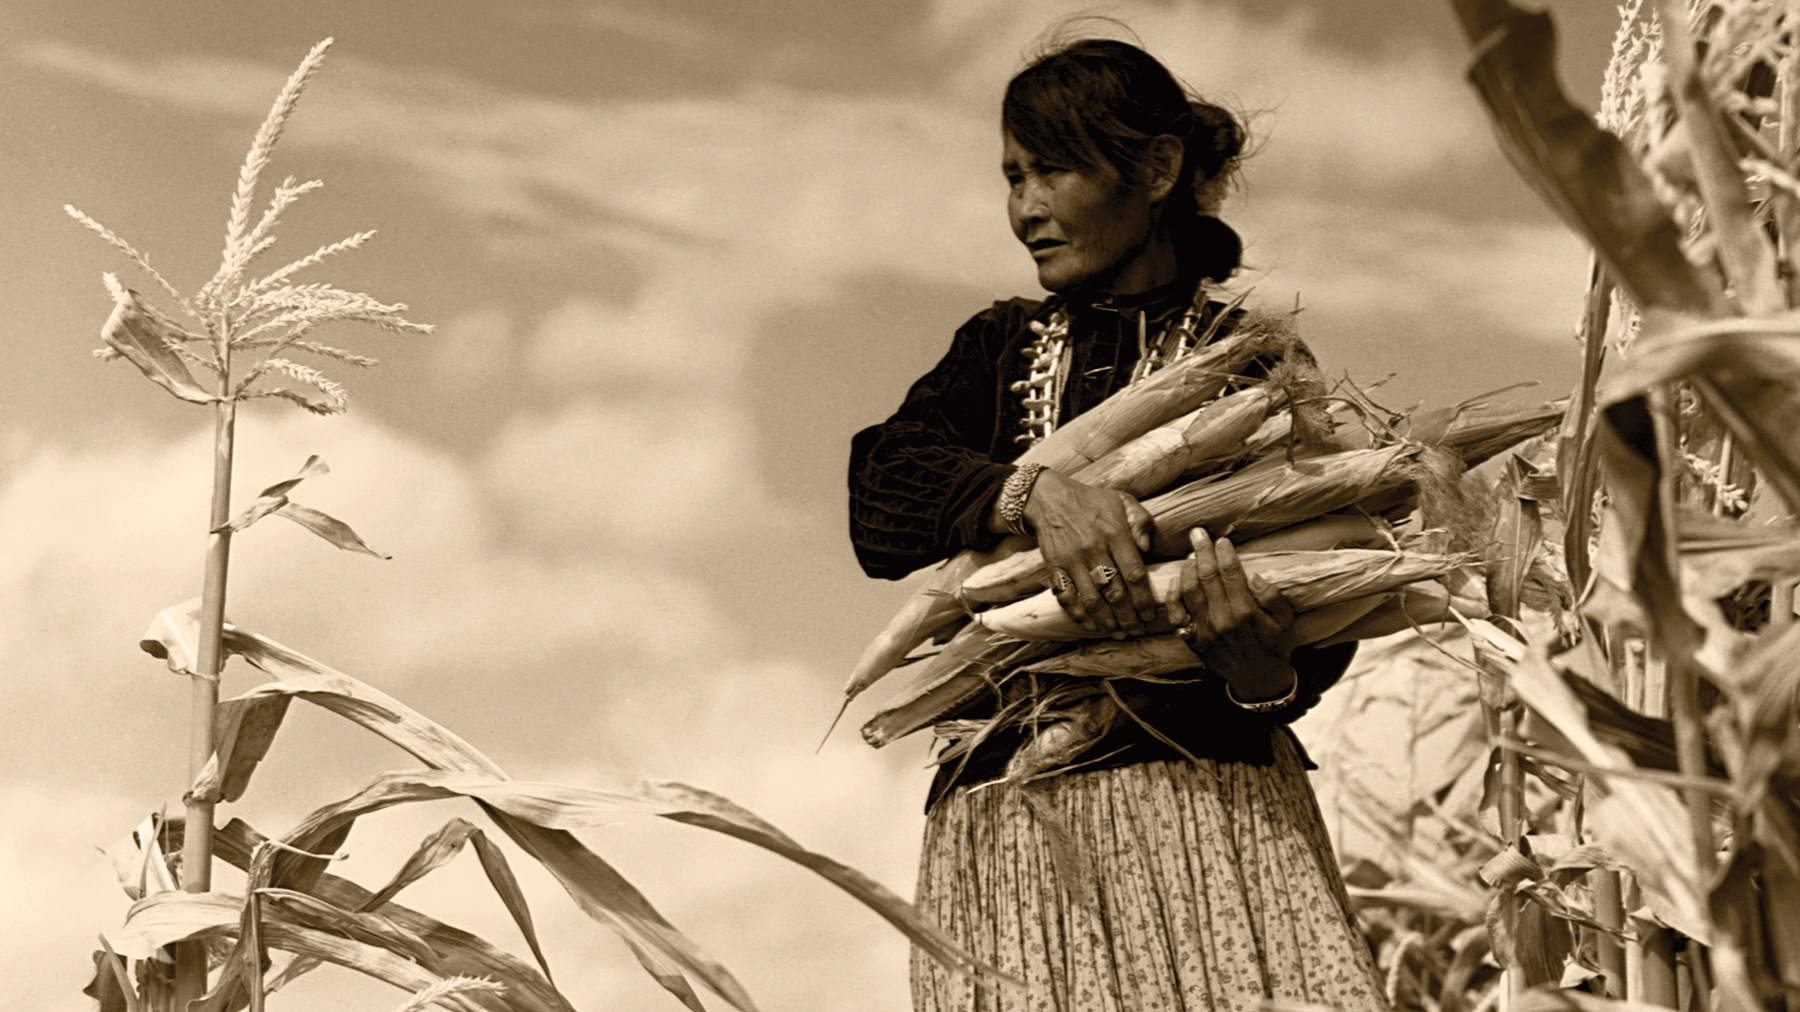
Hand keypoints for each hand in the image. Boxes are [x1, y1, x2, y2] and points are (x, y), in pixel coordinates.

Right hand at [1023, 469, 1156, 636]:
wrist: (1050, 498)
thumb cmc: (1092, 501)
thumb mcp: (1123, 500)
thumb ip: (1141, 521)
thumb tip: (1147, 549)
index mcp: (1114, 534)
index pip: (1134, 574)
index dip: (1144, 599)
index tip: (1149, 614)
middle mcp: (1093, 549)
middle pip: (1115, 593)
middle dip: (1128, 618)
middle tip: (1137, 631)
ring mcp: (1071, 561)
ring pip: (1091, 600)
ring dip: (1106, 621)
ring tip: (1118, 632)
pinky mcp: (1054, 567)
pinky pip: (1066, 597)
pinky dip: (1078, 615)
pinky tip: (1091, 625)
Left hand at [1162, 528, 1299, 700]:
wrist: (1259, 681)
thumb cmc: (1274, 646)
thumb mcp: (1286, 622)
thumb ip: (1273, 598)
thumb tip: (1256, 576)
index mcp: (1246, 612)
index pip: (1231, 573)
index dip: (1224, 553)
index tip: (1222, 540)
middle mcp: (1222, 620)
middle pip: (1208, 576)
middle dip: (1202, 551)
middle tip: (1198, 532)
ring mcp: (1205, 630)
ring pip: (1189, 591)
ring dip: (1188, 568)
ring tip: (1191, 552)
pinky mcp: (1193, 640)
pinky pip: (1177, 614)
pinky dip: (1174, 595)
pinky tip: (1177, 580)